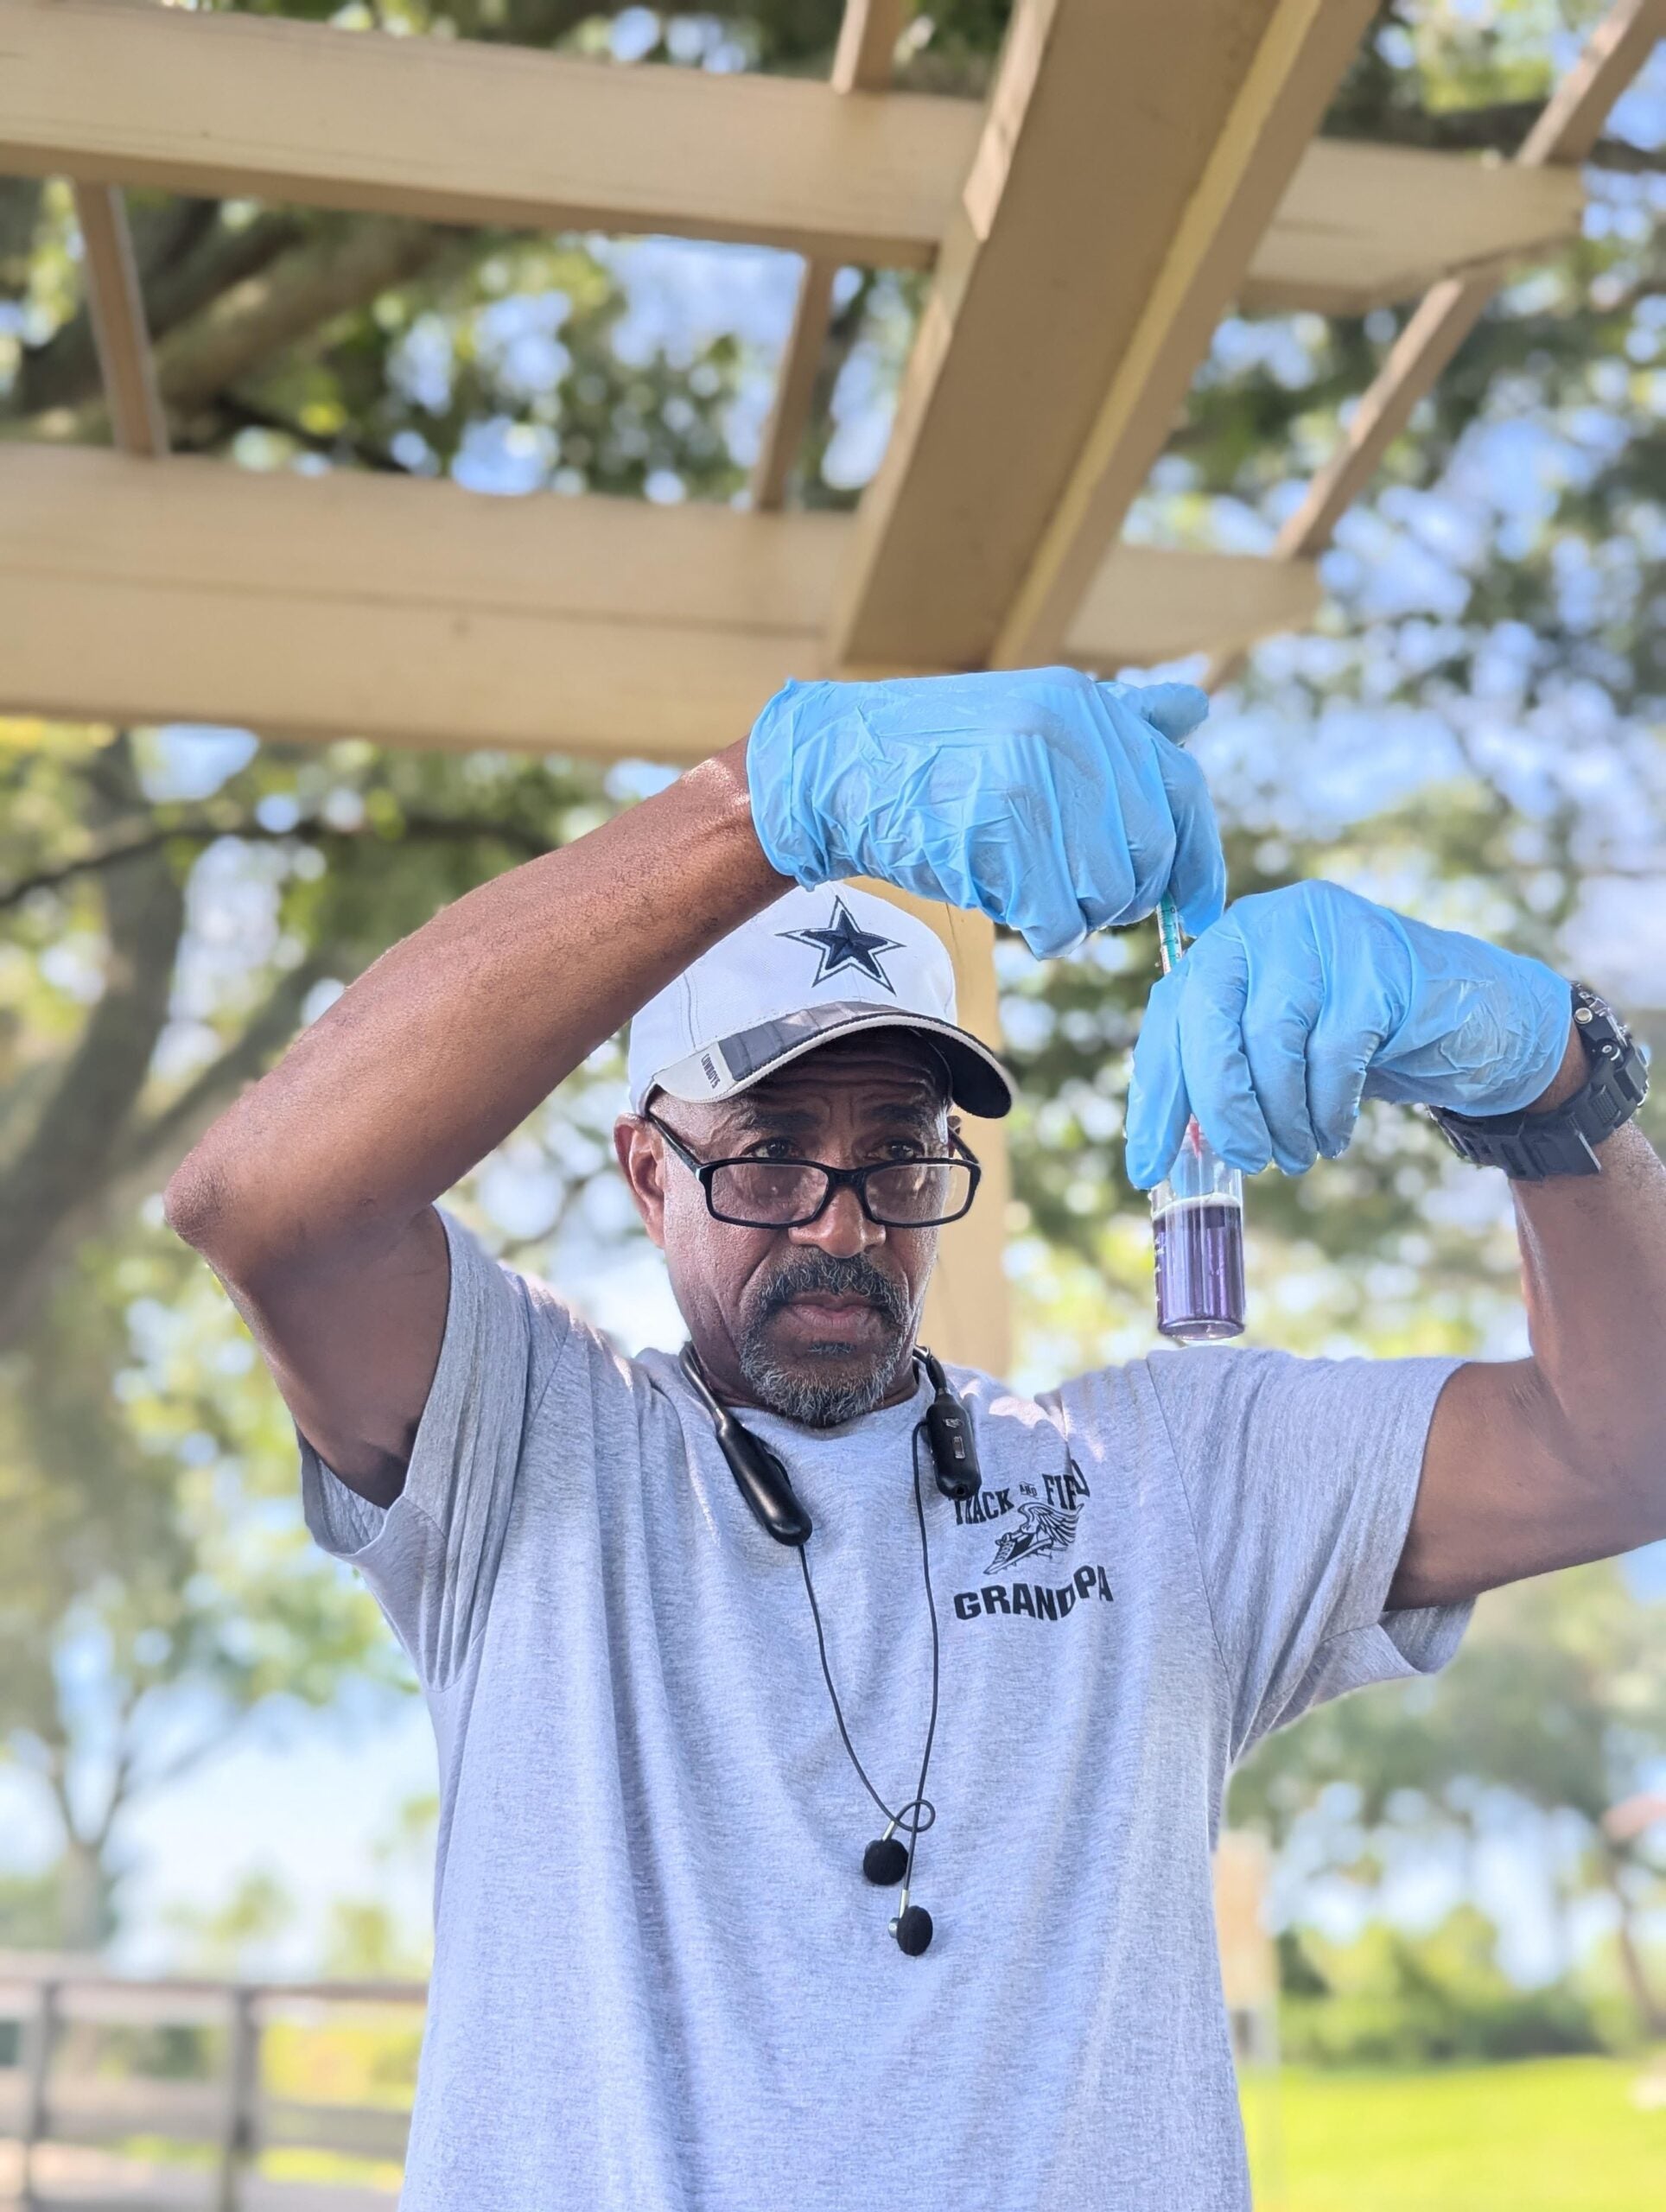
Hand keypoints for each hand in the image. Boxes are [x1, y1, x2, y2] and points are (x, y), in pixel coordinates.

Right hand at [745, 667, 1222, 958]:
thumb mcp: (1032, 713)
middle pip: (1151, 853)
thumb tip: (1197, 706)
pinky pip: (1061, 920)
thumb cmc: (935, 754)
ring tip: (1036, 898)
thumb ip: (1118, 721)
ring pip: (1110, 892)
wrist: (835, 770)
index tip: (1200, 909)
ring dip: (1082, 917)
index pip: (1183, 788)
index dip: (1201, 858)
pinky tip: (1018, 917)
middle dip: (1127, 896)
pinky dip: (1048, 935)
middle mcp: (1069, 735)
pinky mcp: (998, 835)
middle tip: (1084, 903)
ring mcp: (1033, 783)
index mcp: (1086, 705)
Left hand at [1125, 880, 1573, 1187]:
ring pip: (1271, 1041)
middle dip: (1219, 1105)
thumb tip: (1161, 1142)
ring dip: (1281, 1117)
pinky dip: (1328, 1110)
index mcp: (1227, 943)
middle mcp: (1265, 923)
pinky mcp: (1377, 964)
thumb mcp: (1277, 1048)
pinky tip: (1333, 1134)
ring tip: (1295, 1153)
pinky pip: (1333, 1055)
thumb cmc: (1357, 1038)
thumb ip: (1221, 1071)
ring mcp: (1322, 935)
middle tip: (1244, 1160)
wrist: (1469, 1014)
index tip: (1145, 1168)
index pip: (1170, 1016)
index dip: (1156, 1097)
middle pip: (1209, 1020)